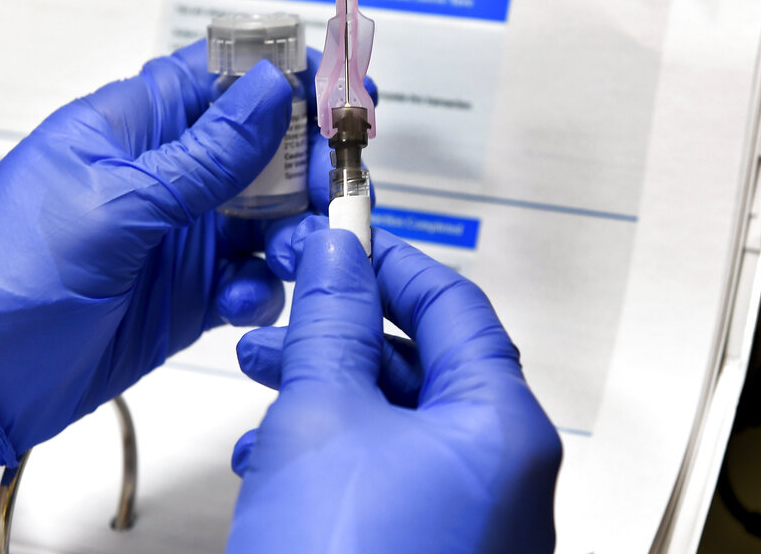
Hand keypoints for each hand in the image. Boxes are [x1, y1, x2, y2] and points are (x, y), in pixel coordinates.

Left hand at [0, 41, 333, 473]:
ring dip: (293, 231)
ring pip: (268, 216)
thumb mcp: (116, 202)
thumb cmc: (11, 268)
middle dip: (304, 165)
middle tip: (329, 187)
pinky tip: (241, 302)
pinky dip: (261, 288)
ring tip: (291, 254)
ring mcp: (179, 236)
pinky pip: (251, 278)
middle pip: (262, 148)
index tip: (340, 91)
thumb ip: (205, 154)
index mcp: (134, 126)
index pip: (221, 77)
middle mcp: (164, 175)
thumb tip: (272, 86)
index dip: (284, 77)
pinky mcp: (189, 293)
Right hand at [228, 220, 561, 552]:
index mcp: (499, 429)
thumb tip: (336, 255)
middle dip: (342, 329)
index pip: (455, 307)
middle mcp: (499, 476)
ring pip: (392, 422)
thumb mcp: (322, 416)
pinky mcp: (423, 553)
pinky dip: (327, 451)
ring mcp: (465, 522)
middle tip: (289, 300)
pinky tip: (268, 456)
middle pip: (422, 364)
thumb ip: (331, 323)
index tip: (342, 239)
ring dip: (323, 388)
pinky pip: (381, 477)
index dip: (392, 262)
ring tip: (261, 371)